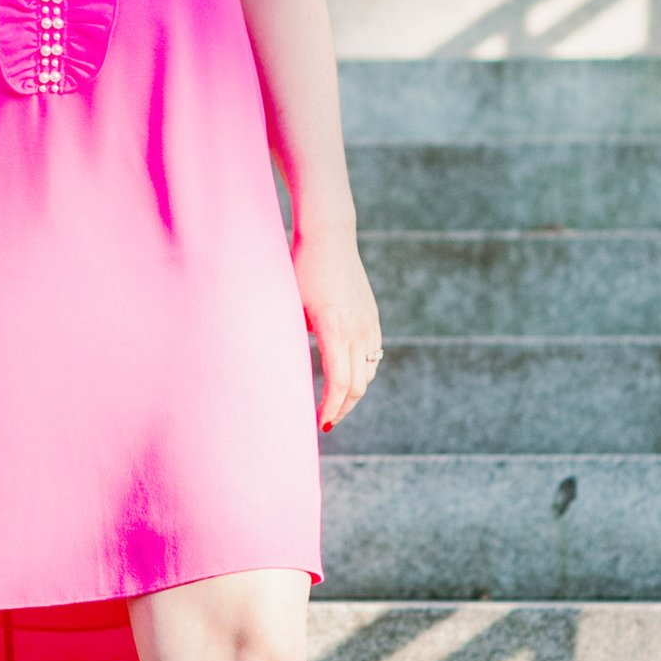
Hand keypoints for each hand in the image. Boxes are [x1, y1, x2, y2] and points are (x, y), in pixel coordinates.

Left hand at [300, 224, 383, 431]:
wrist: (329, 236)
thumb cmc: (300, 268)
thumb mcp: (290, 306)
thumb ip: (295, 340)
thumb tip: (288, 373)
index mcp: (334, 329)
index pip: (339, 384)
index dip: (330, 410)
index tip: (319, 424)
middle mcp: (357, 329)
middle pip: (357, 386)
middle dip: (342, 409)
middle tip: (325, 422)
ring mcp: (368, 323)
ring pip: (368, 372)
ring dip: (353, 393)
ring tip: (333, 404)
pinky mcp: (372, 316)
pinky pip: (372, 355)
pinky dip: (361, 373)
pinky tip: (346, 377)